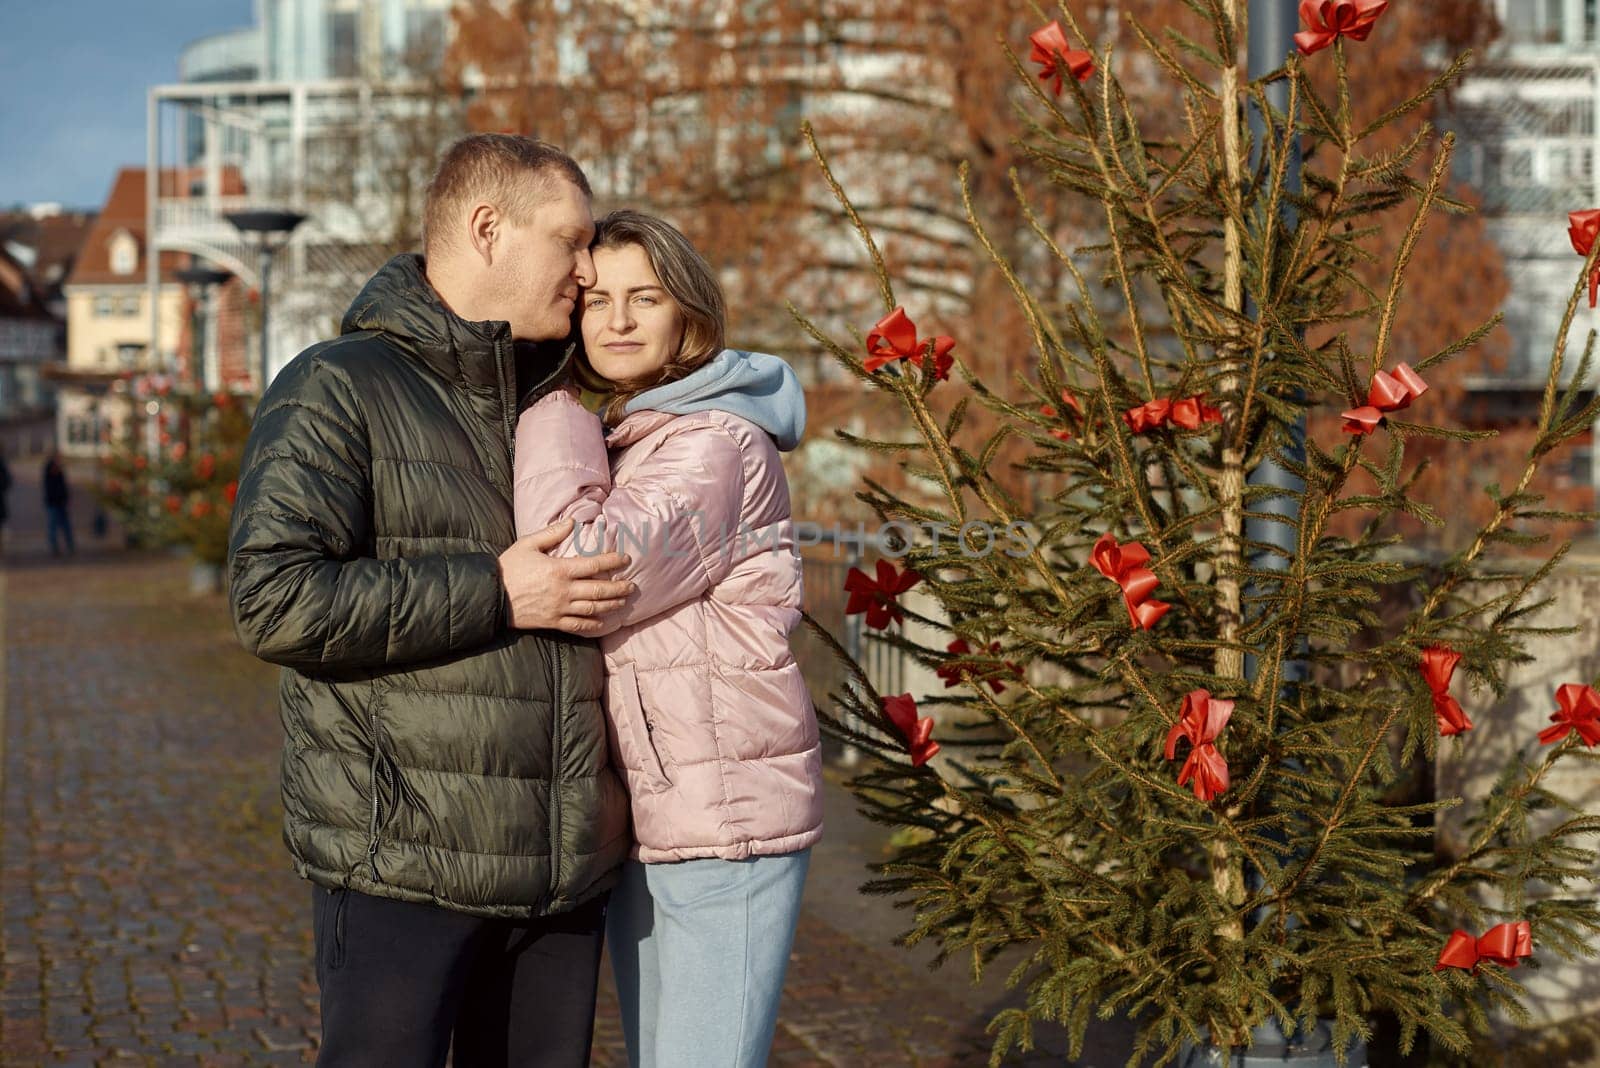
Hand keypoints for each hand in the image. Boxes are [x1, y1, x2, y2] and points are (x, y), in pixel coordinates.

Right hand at [499, 518, 633, 634]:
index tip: (626, 559)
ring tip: (623, 601)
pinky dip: (594, 625)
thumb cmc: (508, 567)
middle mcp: (564, 591)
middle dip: (619, 587)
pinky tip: (604, 623)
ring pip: (593, 609)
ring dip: (611, 605)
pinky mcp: (553, 622)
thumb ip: (552, 533)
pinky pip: (578, 626)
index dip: (613, 561)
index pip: (594, 565)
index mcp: (559, 569)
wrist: (490, 596)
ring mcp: (560, 609)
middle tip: (632, 585)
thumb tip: (572, 521)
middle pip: (599, 590)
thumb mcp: (528, 544)